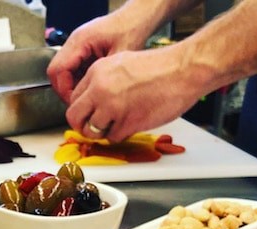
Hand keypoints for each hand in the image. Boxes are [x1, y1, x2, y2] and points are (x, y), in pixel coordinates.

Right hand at [47, 15, 141, 103]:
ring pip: (61, 72)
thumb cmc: (130, 31)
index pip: (58, 70)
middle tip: (79, 102)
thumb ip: (101, 78)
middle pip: (55, 72)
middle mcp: (74, 41)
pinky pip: (71, 68)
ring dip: (71, 85)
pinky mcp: (81, 49)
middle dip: (65, 90)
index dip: (65, 90)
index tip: (76, 102)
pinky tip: (90, 86)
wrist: (135, 19)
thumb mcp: (118, 59)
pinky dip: (77, 80)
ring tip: (86, 95)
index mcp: (80, 41)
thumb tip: (89, 99)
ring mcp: (76, 45)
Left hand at [63, 44, 207, 141]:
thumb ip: (103, 81)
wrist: (182, 70)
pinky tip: (133, 123)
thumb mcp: (122, 63)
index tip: (88, 115)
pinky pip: (113, 138)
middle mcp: (100, 89)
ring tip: (118, 124)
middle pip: (75, 117)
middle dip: (83, 126)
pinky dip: (121, 135)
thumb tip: (92, 101)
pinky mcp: (126, 123)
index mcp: (97, 71)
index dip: (82, 110)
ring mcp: (112, 107)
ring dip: (103, 132)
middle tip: (93, 128)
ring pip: (92, 131)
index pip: (74, 98)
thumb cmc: (159, 67)